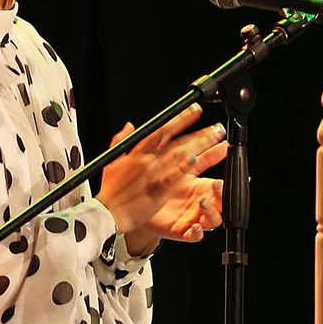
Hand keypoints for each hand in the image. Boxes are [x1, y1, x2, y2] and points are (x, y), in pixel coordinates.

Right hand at [98, 105, 227, 252]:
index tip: (193, 110)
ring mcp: (152, 174)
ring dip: (199, 145)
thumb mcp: (110, 161)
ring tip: (216, 138)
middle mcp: (146, 160)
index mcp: (136, 153)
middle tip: (215, 126)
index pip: (161, 130)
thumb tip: (129, 125)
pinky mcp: (158, 190)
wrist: (106, 212)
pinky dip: (184, 167)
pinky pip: (173, 177)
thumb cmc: (110, 191)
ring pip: (179, 155)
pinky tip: (196, 159)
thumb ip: (120, 141)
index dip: (179, 119)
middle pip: (176, 142)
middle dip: (197, 132)